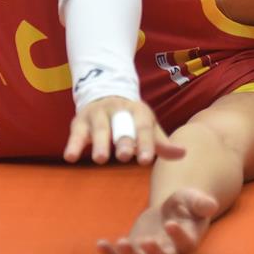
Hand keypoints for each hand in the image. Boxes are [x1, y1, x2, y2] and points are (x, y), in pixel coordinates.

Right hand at [63, 96, 185, 164]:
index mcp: (138, 111)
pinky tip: (70, 157)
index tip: (145, 160)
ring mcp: (98, 114)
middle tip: (124, 156)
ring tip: (100, 159)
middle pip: (121, 126)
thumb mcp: (147, 125)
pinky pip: (76, 133)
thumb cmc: (130, 118)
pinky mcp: (80, 121)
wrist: (105, 92)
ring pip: (99, 128)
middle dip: (122, 140)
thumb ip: (161, 142)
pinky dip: (73, 144)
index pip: (143, 127)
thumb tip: (183, 153)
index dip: (145, 143)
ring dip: (100, 143)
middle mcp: (118, 110)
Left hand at [97, 188, 219, 253]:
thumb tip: (210, 205)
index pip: (187, 245)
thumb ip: (200, 202)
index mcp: (188, 240)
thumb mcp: (192, 198)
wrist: (168, 212)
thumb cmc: (184, 205)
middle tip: (147, 241)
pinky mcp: (134, 252)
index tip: (171, 223)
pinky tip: (101, 244)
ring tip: (121, 242)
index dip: (179, 237)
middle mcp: (170, 252)